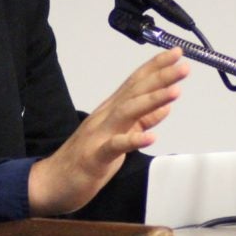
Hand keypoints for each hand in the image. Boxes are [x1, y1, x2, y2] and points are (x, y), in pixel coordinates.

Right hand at [28, 48, 188, 215]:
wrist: (51, 182)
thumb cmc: (86, 159)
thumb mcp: (119, 136)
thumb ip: (142, 120)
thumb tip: (166, 106)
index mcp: (112, 110)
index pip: (136, 82)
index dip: (156, 66)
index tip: (176, 53)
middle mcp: (105, 116)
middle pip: (135, 91)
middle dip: (161, 77)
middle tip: (183, 65)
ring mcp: (99, 135)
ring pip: (127, 112)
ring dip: (152, 100)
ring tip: (175, 91)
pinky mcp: (94, 157)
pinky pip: (114, 146)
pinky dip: (132, 139)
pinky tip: (150, 136)